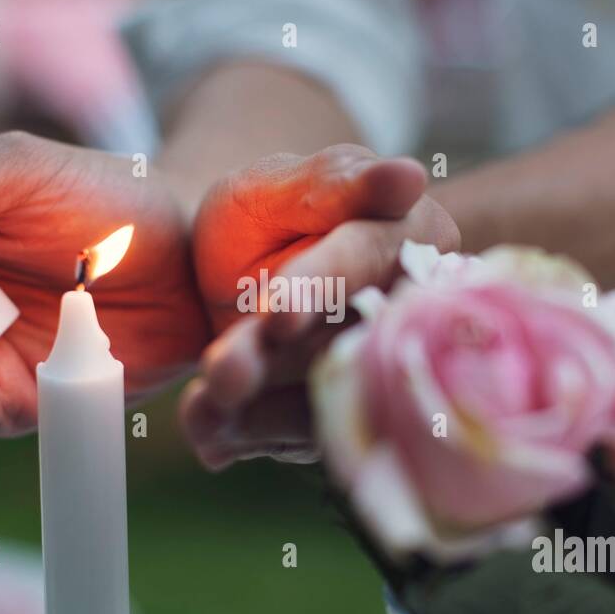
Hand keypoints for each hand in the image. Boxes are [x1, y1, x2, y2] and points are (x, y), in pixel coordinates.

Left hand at [182, 144, 459, 468]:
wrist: (224, 269)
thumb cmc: (261, 212)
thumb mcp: (279, 185)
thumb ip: (336, 181)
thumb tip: (410, 176)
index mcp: (414, 235)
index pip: (369, 258)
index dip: (323, 284)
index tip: (275, 312)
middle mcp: (410, 310)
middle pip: (351, 345)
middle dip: (281, 365)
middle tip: (222, 375)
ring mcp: (379, 369)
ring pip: (328, 402)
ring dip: (260, 415)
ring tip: (200, 413)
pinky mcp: (342, 414)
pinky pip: (301, 437)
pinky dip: (249, 436)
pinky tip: (208, 434)